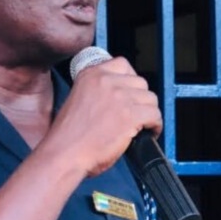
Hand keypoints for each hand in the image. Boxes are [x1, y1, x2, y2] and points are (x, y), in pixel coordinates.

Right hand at [44, 56, 162, 176]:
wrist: (64, 154)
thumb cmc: (68, 136)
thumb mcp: (78, 99)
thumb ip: (98, 91)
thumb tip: (121, 95)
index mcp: (91, 74)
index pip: (122, 65)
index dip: (130, 81)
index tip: (131, 92)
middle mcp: (106, 81)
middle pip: (140, 82)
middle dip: (140, 99)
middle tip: (136, 112)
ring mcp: (119, 97)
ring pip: (150, 98)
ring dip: (149, 112)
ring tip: (143, 124)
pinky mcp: (130, 115)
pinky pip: (155, 115)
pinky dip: (156, 125)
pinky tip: (149, 132)